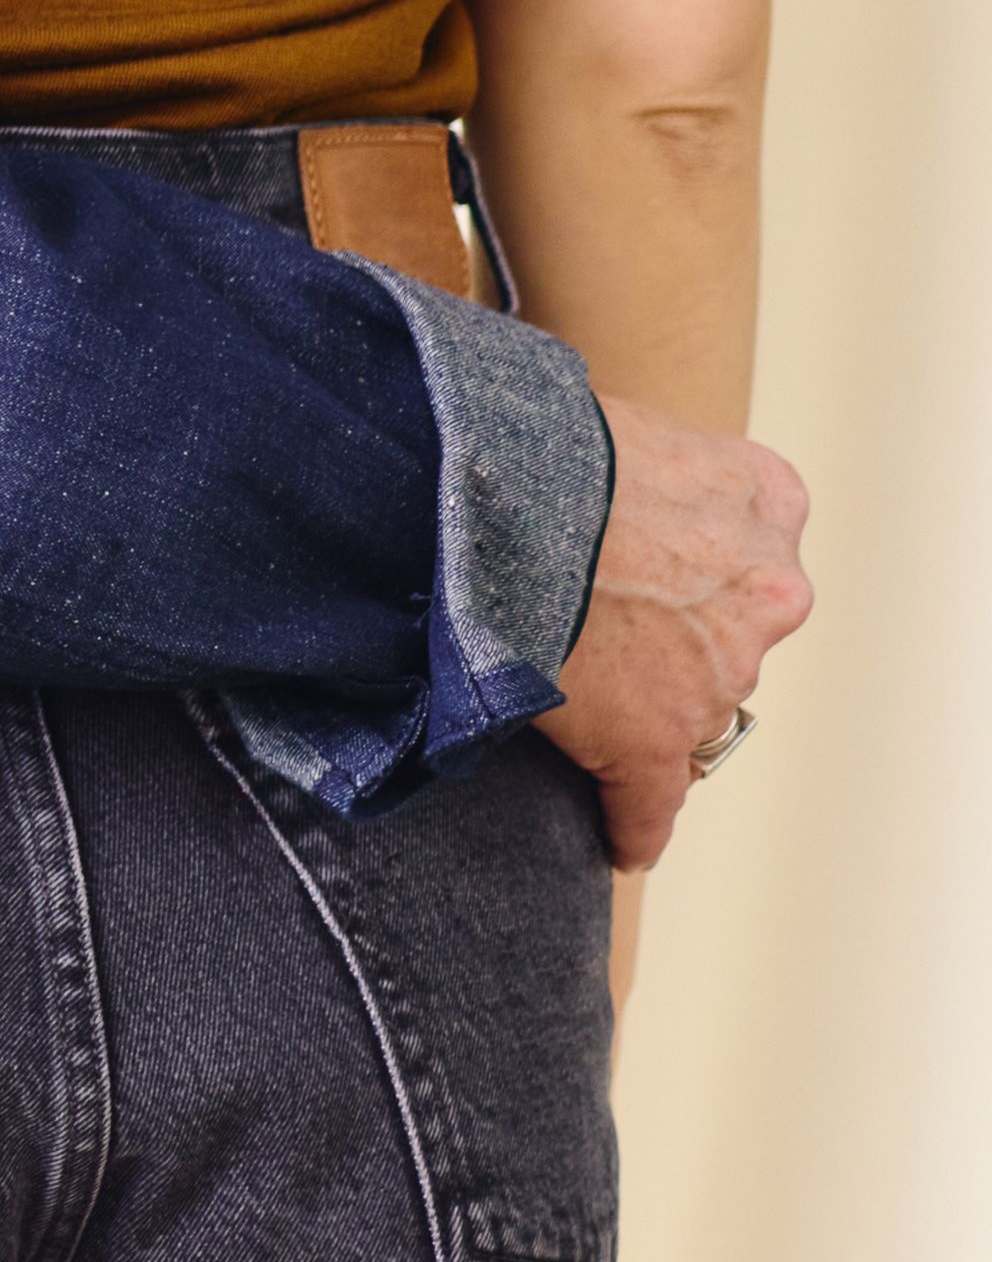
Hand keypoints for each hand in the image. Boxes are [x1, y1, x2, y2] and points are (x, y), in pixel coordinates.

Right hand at [537, 399, 808, 870]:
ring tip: (561, 692)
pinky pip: (651, 802)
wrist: (492, 502)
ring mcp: (719, 672)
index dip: (689, 568)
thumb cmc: (530, 445)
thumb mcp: (617, 422)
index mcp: (767, 497)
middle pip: (728, 634)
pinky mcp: (657, 742)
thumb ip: (638, 459)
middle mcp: (768, 587)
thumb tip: (577, 464)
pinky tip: (619, 838)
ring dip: (641, 706)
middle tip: (597, 629)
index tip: (646, 579)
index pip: (749, 551)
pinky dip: (632, 819)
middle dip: (676, 639)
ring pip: (691, 709)